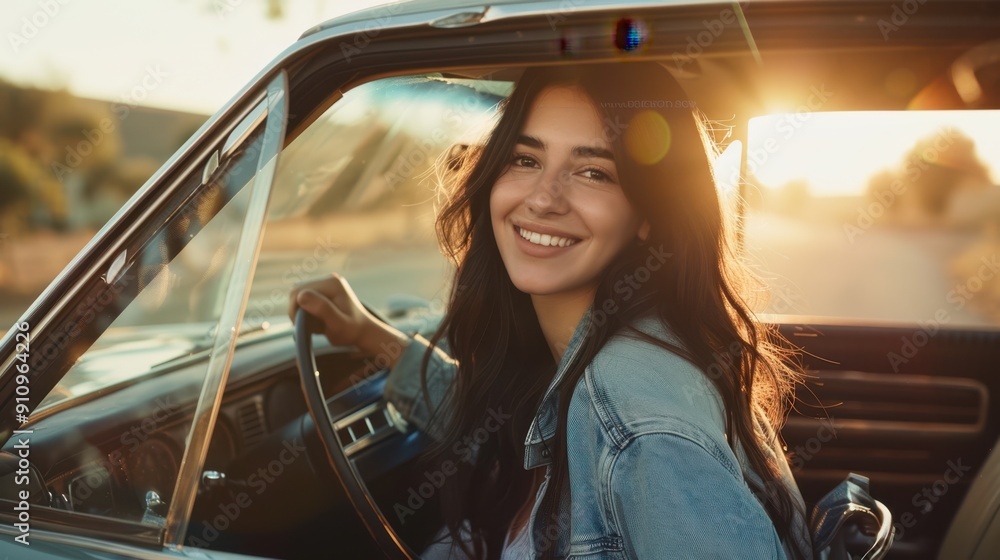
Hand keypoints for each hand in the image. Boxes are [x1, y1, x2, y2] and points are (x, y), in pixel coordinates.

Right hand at [288, 273, 408, 363]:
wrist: (362, 331)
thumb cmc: (351, 331)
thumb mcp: (338, 324)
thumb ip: (322, 309)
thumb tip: (301, 295)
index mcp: (332, 283)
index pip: (298, 291)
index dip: (295, 310)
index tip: (305, 326)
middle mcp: (328, 278)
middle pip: (296, 291)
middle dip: (297, 311)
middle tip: (310, 326)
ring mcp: (326, 282)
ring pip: (297, 294)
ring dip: (300, 311)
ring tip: (315, 323)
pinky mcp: (323, 288)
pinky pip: (303, 297)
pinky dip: (305, 310)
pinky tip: (316, 319)